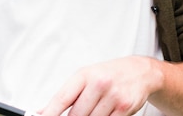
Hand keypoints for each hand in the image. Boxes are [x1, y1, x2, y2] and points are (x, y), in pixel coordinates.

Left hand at [40, 56, 162, 115]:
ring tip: (92, 111)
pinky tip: (103, 113)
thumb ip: (67, 94)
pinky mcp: (124, 107)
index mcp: (85, 75)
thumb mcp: (87, 76)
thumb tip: (43, 111)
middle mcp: (99, 83)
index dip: (50, 113)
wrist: (139, 71)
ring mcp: (113, 96)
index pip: (62, 99)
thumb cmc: (110, 74)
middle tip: (79, 113)